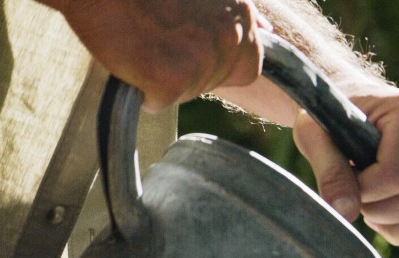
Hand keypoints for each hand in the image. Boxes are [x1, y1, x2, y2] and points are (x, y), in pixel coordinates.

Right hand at [46, 0, 266, 109]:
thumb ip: (236, 14)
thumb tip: (266, 28)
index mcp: (240, 13)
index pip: (247, 67)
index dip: (215, 65)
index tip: (187, 45)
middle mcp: (230, 36)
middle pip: (215, 81)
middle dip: (188, 69)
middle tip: (158, 38)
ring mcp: (202, 58)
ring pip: (189, 92)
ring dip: (165, 78)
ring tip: (143, 42)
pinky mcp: (170, 78)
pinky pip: (159, 102)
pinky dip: (142, 90)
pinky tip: (131, 58)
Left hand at [293, 87, 398, 257]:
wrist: (347, 107)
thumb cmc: (328, 118)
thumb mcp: (314, 134)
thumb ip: (329, 171)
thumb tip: (345, 213)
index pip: (396, 175)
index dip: (367, 193)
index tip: (345, 184)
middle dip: (381, 214)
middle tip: (356, 201)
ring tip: (374, 216)